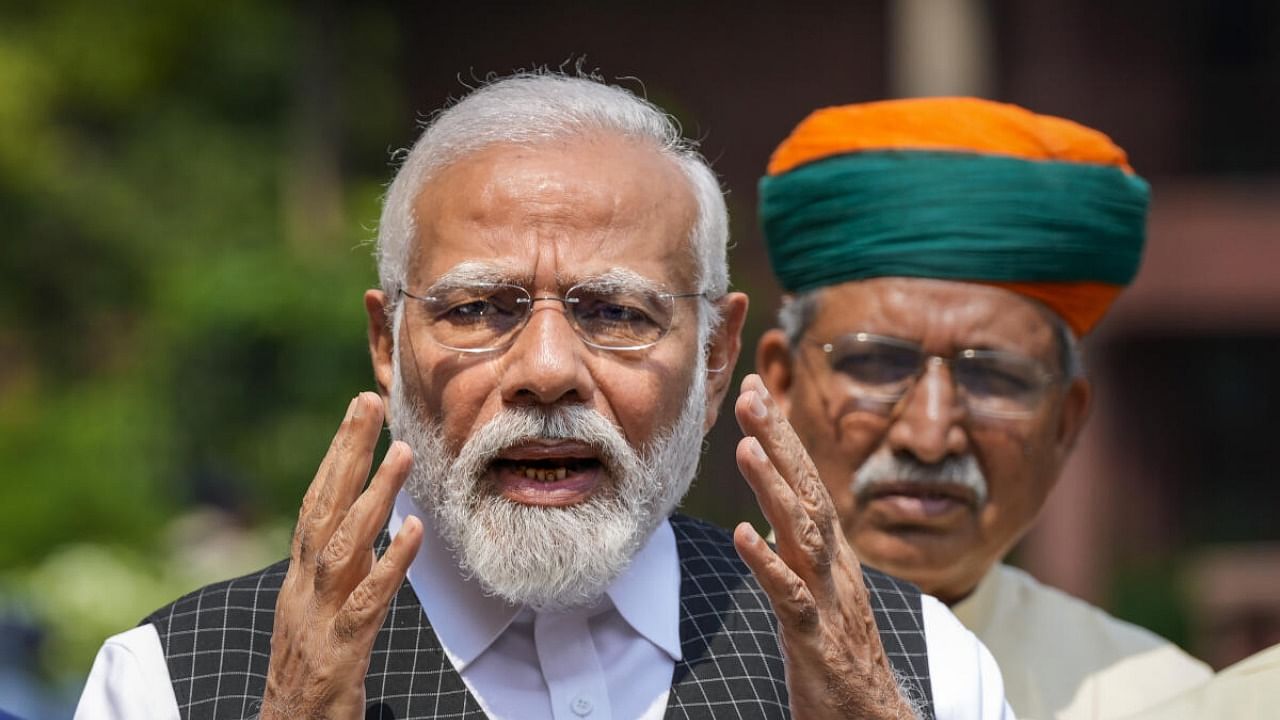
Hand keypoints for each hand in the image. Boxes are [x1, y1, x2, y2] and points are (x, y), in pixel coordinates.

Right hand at [260, 392, 422, 719]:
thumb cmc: (312, 672)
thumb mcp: (324, 609)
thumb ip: (345, 567)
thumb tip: (377, 525)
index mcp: (301, 575)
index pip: (317, 501)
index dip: (337, 453)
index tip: (359, 408)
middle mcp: (303, 588)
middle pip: (323, 508)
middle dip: (346, 452)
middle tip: (368, 402)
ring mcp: (317, 619)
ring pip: (343, 548)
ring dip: (373, 497)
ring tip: (402, 454)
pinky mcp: (339, 653)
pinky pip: (366, 603)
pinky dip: (390, 565)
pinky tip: (414, 532)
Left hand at [732, 374, 917, 719]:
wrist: (871, 719)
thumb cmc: (838, 653)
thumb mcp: (817, 589)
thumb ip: (797, 549)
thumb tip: (770, 513)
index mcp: (832, 552)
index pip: (807, 481)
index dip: (782, 436)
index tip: (756, 391)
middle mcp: (834, 566)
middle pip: (808, 492)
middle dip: (780, 442)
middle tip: (751, 395)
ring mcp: (827, 600)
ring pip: (802, 535)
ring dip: (774, 490)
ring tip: (746, 450)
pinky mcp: (815, 639)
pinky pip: (789, 596)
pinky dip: (767, 564)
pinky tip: (744, 535)